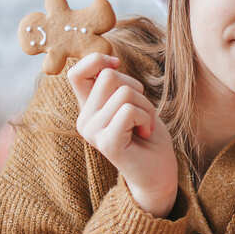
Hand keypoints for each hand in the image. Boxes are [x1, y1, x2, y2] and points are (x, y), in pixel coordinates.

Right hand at [68, 53, 176, 217]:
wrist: (158, 172)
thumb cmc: (147, 134)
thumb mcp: (131, 102)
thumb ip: (115, 85)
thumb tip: (110, 63)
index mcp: (87, 108)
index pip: (76, 72)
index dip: (98, 60)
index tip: (117, 65)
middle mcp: (84, 120)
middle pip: (109, 77)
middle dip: (136, 90)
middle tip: (142, 114)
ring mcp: (93, 132)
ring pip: (123, 92)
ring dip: (145, 106)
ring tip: (144, 125)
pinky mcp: (106, 143)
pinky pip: (129, 111)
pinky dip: (146, 118)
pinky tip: (144, 133)